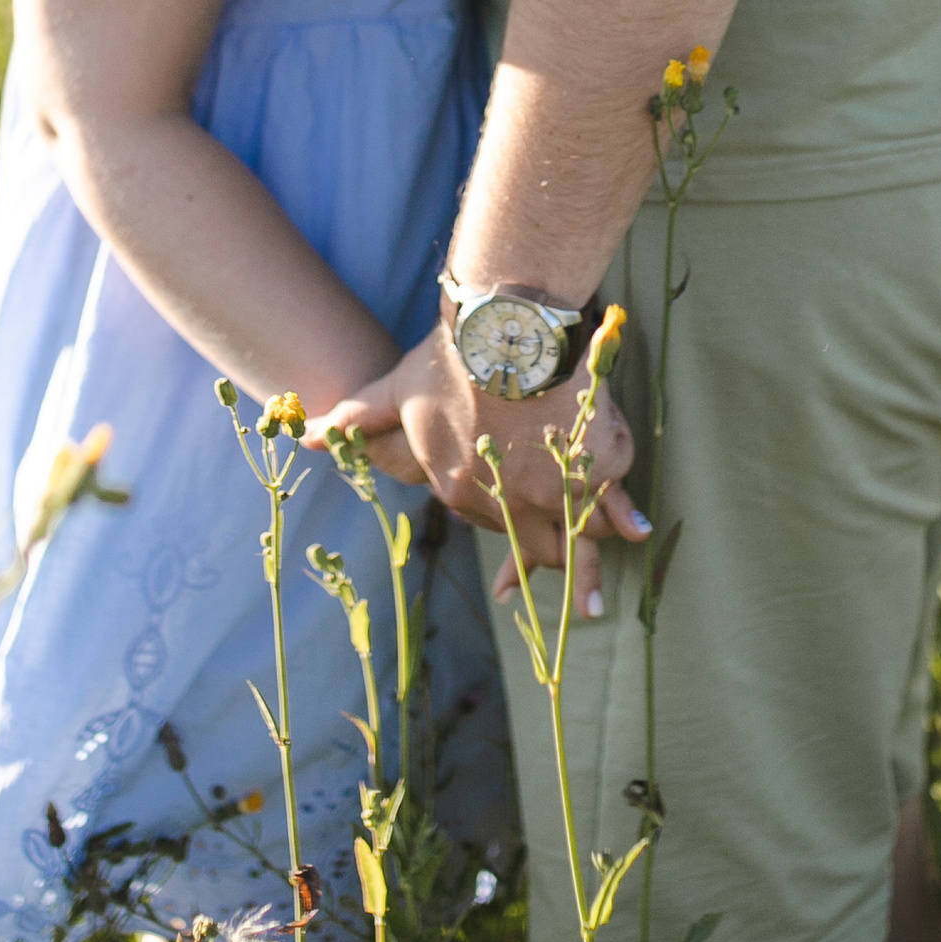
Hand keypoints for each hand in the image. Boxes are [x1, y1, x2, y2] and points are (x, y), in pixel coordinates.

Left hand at [309, 326, 648, 621]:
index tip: (509, 583)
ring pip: (580, 531)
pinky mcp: (598, 464)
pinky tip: (636, 532)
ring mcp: (558, 487)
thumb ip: (356, 418)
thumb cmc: (448, 359)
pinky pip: (613, 495)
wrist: (504, 332)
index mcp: (463, 490)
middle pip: (542, 544)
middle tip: (579, 610)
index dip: (507, 553)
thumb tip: (304, 437)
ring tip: (600, 599)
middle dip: (558, 572)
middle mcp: (512, 501)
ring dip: (592, 557)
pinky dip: (625, 512)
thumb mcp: (396, 390)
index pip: (489, 526)